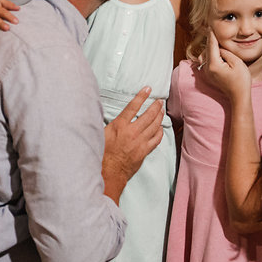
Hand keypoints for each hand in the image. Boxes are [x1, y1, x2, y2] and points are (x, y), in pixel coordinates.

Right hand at [101, 87, 163, 203]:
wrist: (108, 172)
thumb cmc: (102, 153)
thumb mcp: (101, 134)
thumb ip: (109, 124)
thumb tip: (107, 115)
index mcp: (119, 125)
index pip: (132, 107)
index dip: (141, 96)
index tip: (148, 89)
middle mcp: (131, 132)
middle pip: (148, 115)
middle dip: (155, 106)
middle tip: (159, 101)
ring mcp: (140, 142)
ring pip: (154, 125)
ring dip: (159, 116)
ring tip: (161, 110)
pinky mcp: (144, 151)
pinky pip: (156, 139)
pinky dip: (159, 132)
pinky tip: (160, 128)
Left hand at [202, 30, 251, 99]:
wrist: (239, 96)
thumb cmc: (241, 80)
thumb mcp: (237, 62)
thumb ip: (226, 52)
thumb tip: (219, 46)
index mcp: (214, 65)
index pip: (211, 45)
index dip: (212, 34)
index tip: (211, 25)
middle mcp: (208, 68)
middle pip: (207, 49)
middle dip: (211, 40)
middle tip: (213, 29)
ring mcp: (208, 72)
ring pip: (206, 54)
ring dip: (211, 47)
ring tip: (217, 39)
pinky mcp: (210, 74)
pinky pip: (208, 60)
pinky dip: (211, 53)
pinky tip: (218, 49)